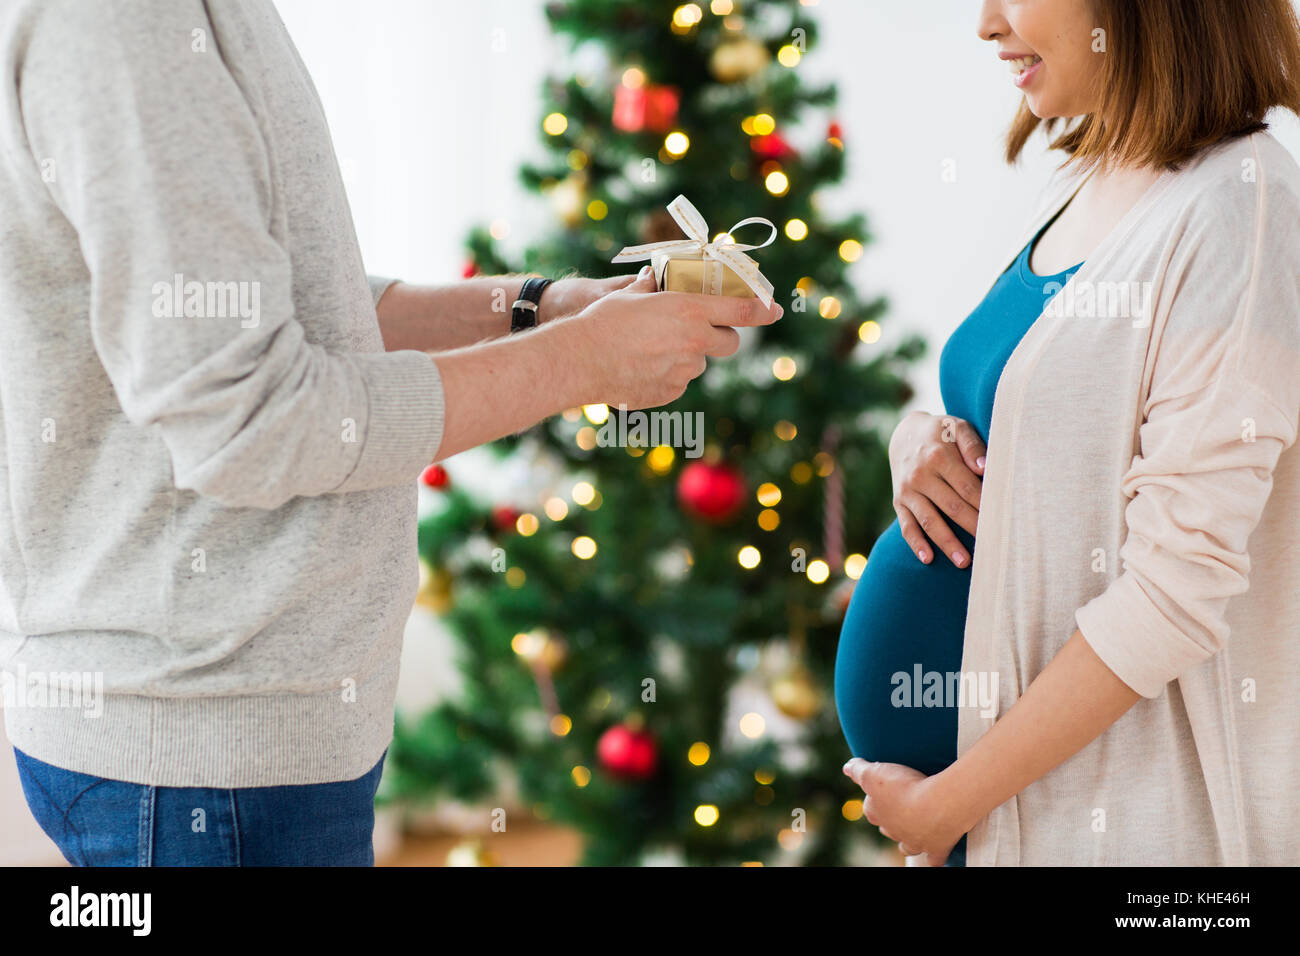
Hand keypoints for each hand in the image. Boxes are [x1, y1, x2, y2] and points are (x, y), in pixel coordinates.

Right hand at [557, 268, 782, 408]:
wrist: (580, 360)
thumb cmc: (602, 321)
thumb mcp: (631, 295)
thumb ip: (654, 288)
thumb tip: (658, 279)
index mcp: (690, 311)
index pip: (742, 309)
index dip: (764, 309)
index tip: (776, 309)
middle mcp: (694, 342)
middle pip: (729, 342)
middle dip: (721, 336)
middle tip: (698, 330)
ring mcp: (684, 371)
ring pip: (698, 362)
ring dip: (686, 355)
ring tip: (649, 349)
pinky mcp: (671, 392)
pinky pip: (678, 381)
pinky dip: (667, 374)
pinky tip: (640, 366)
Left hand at [843, 758, 967, 865]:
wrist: (937, 806)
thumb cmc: (904, 787)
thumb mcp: (874, 772)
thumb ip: (858, 769)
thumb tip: (846, 768)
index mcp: (876, 813)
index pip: (870, 807)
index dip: (875, 798)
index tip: (884, 787)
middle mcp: (892, 831)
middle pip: (887, 827)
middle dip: (891, 819)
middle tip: (902, 805)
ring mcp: (914, 842)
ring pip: (906, 846)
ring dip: (908, 839)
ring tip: (914, 829)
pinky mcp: (936, 849)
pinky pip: (933, 859)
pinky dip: (934, 856)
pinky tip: (936, 850)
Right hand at [888, 410, 985, 566]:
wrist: (904, 434)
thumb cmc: (941, 433)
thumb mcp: (957, 427)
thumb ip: (972, 446)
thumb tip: (984, 468)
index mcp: (939, 456)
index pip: (968, 487)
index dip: (985, 505)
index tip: (1002, 522)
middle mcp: (921, 475)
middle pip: (952, 507)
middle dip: (973, 528)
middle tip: (993, 548)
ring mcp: (908, 490)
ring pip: (929, 520)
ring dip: (946, 542)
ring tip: (964, 562)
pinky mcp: (898, 501)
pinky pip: (906, 525)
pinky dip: (916, 543)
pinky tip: (928, 558)